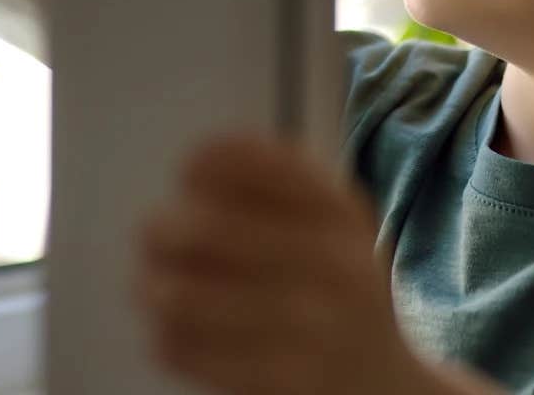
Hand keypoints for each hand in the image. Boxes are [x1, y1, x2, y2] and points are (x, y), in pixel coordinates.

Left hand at [133, 134, 430, 394]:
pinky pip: (184, 349)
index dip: (199, 165)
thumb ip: (277, 178)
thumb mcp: (333, 219)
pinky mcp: (283, 382)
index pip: (249, 162)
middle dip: (159, 231)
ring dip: (153, 287)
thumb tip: (194, 162)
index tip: (189, 178)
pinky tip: (181, 334)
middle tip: (151, 237)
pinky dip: (167, 338)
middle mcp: (335, 262)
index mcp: (342, 212)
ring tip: (156, 288)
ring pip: (180, 296)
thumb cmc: (339, 288)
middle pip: (201, 229)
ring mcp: (312, 328)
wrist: (382, 384)